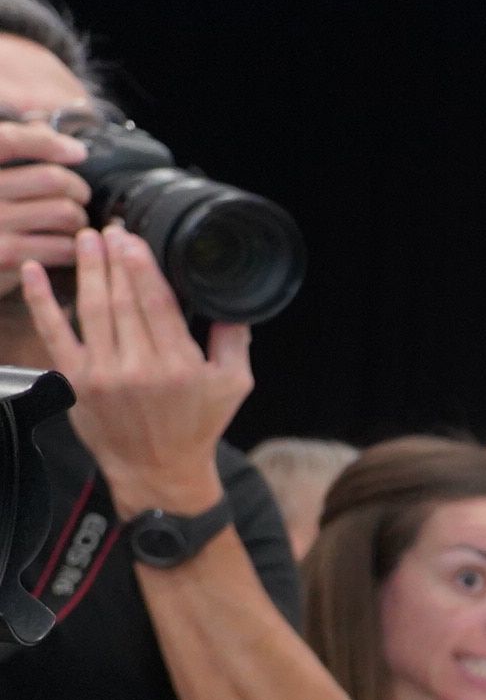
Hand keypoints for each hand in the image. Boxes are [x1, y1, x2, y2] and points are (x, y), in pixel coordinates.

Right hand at [0, 118, 87, 284]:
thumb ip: (10, 150)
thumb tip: (43, 126)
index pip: (8, 140)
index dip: (47, 142)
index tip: (77, 152)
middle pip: (51, 179)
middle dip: (78, 189)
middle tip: (80, 198)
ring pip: (64, 212)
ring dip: (80, 220)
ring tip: (75, 224)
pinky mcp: (6, 257)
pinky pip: (63, 246)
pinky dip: (75, 247)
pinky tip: (69, 247)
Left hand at [18, 225, 247, 515]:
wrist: (157, 471)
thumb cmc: (196, 428)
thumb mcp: (235, 385)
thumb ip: (234, 341)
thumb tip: (232, 305)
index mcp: (178, 366)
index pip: (156, 303)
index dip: (141, 266)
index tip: (132, 238)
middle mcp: (139, 368)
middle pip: (122, 300)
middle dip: (113, 258)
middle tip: (108, 228)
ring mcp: (102, 374)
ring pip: (91, 309)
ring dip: (87, 269)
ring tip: (85, 240)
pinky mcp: (76, 381)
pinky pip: (54, 332)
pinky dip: (42, 300)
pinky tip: (35, 272)